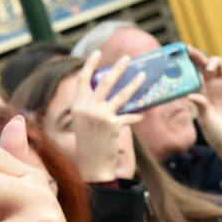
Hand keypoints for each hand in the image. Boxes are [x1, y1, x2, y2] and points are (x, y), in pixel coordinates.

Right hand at [70, 51, 144, 182]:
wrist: (92, 168)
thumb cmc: (89, 147)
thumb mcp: (85, 125)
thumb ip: (93, 108)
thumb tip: (111, 94)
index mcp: (77, 108)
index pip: (82, 81)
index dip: (90, 65)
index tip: (97, 53)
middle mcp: (87, 109)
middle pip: (105, 82)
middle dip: (118, 68)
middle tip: (127, 58)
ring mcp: (100, 117)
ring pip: (122, 95)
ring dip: (135, 84)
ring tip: (143, 76)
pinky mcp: (113, 125)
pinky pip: (129, 115)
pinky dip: (136, 115)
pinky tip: (142, 114)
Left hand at [187, 48, 221, 161]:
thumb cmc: (215, 133)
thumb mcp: (204, 119)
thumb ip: (200, 106)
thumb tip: (190, 95)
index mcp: (202, 92)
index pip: (196, 73)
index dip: (191, 62)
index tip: (184, 51)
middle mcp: (213, 87)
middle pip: (208, 66)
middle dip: (201, 57)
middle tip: (193, 52)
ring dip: (216, 62)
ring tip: (211, 67)